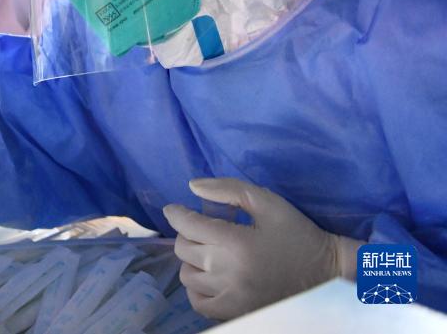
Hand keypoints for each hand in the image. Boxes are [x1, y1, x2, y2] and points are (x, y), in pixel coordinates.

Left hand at [162, 177, 361, 320]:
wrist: (325, 275)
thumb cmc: (297, 234)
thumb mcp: (268, 203)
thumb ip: (229, 190)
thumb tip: (192, 187)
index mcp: (237, 243)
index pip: (188, 226)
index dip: (176, 213)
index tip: (175, 209)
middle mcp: (228, 273)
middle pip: (184, 249)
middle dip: (188, 233)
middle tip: (204, 228)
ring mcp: (230, 297)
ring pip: (187, 274)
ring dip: (192, 259)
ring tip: (210, 251)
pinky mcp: (234, 313)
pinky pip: (197, 301)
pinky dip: (197, 286)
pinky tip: (210, 275)